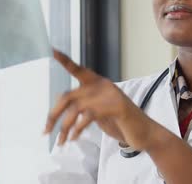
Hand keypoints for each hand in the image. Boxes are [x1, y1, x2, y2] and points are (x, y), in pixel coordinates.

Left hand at [45, 49, 159, 150]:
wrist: (145, 134)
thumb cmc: (121, 123)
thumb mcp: (99, 113)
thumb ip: (83, 106)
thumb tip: (59, 106)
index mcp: (98, 84)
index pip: (78, 70)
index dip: (65, 60)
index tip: (52, 50)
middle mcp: (103, 86)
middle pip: (68, 96)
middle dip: (54, 114)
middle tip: (46, 131)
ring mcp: (110, 95)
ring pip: (76, 108)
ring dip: (65, 127)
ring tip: (62, 141)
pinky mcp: (116, 107)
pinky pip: (88, 115)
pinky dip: (78, 128)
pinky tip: (75, 137)